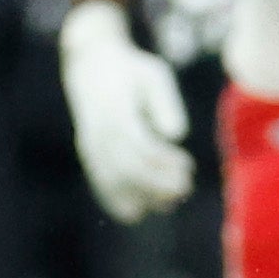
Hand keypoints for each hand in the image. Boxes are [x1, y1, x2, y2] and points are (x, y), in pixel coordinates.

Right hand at [57, 0, 192, 222]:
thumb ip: (167, 103)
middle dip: (159, 184)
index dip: (166, 162)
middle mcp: (100, 133)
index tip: (188, 165)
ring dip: (144, 196)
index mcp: (117, 112)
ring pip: (114, 182)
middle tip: (185, 187)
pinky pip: (102, 185)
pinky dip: (120, 202)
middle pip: (128, 169)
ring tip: (171, 201)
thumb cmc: (132, 71)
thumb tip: (176, 135)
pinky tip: (143, 210)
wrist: (91, 67)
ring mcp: (91, 147)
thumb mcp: (155, 75)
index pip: (142, 147)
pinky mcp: (90, 156)